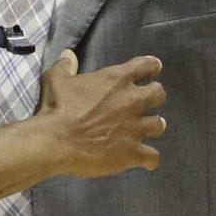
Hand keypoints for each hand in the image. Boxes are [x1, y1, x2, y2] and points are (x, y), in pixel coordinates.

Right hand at [38, 50, 166, 177]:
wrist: (57, 142)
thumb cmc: (57, 108)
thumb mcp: (56, 80)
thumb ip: (65, 66)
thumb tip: (68, 55)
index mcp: (117, 80)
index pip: (146, 65)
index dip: (151, 67)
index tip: (153, 69)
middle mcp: (132, 101)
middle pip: (159, 94)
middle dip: (154, 97)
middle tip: (146, 103)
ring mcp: (135, 128)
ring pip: (159, 125)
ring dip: (153, 126)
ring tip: (145, 130)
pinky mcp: (133, 152)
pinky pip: (153, 157)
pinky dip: (149, 159)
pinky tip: (144, 160)